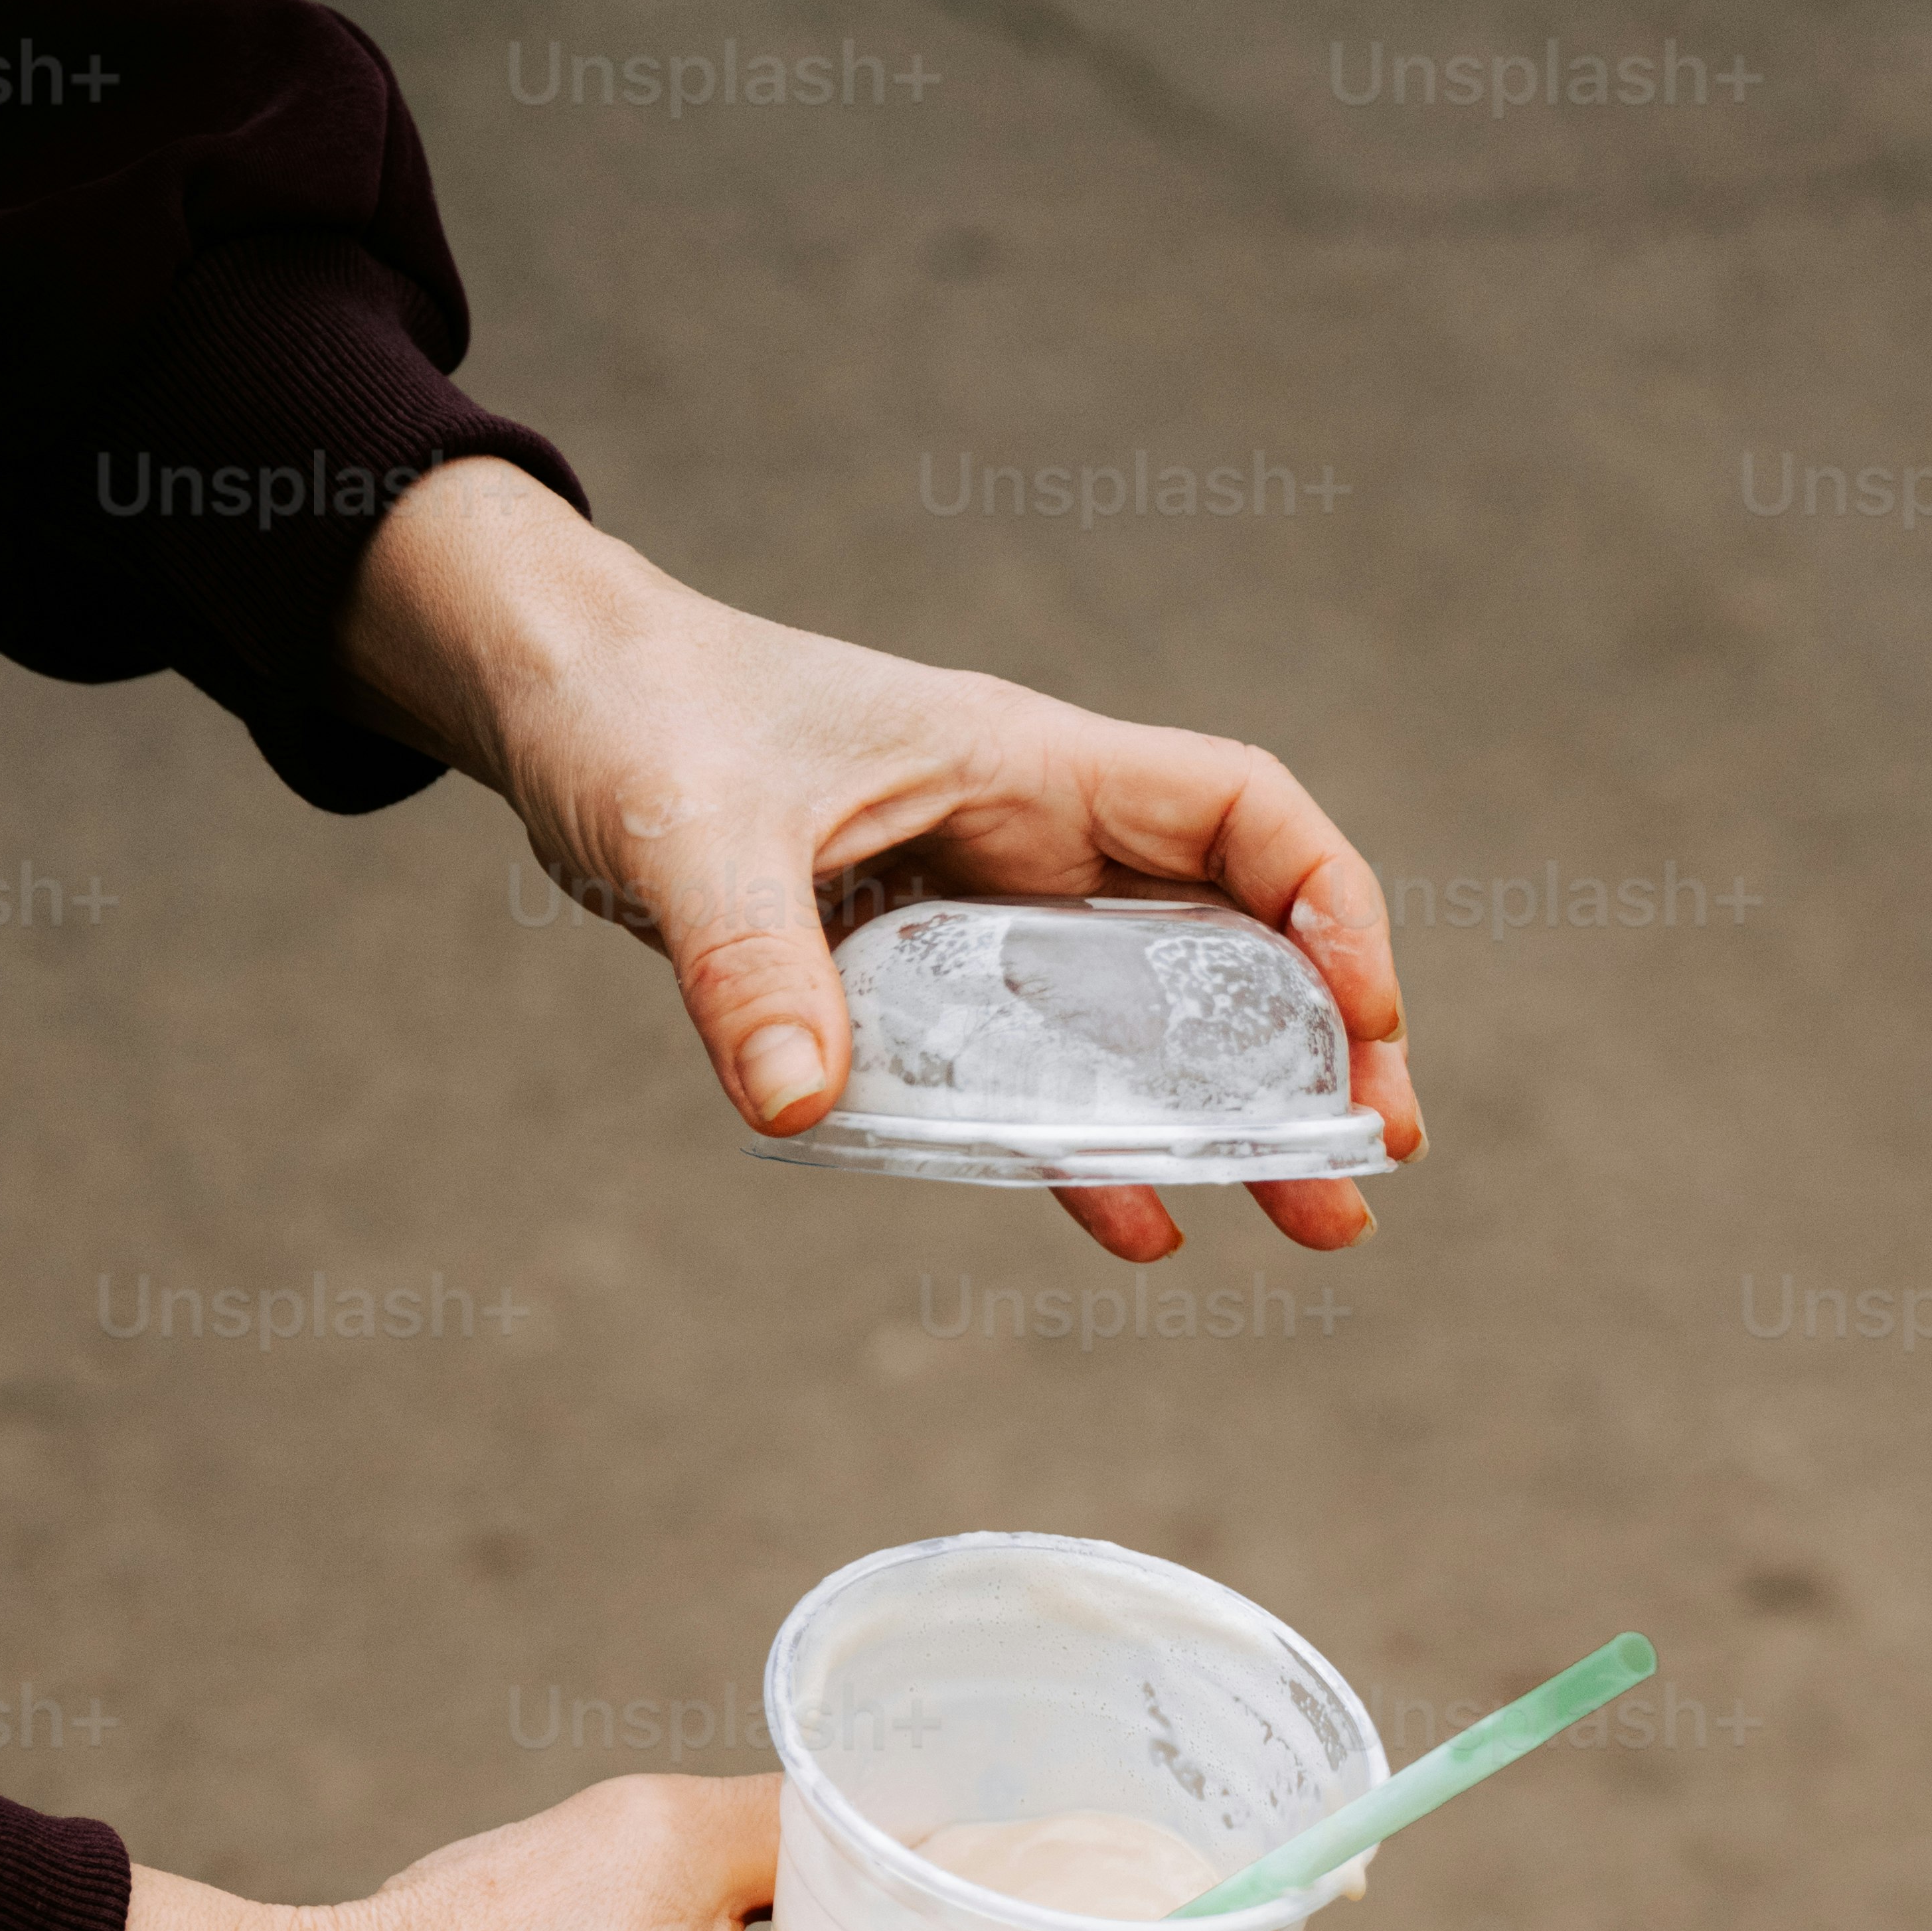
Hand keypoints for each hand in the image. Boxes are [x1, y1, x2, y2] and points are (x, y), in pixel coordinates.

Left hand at [336, 457, 1418, 1262]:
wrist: (562, 701)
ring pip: (1153, 1020)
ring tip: (1310, 1221)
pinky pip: (1041, 1076)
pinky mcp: (929, 987)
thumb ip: (746, 964)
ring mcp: (991, 919)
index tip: (1361, 1025)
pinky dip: (1099, 1147)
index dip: (1327, 912)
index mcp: (1025, 767)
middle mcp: (1035, 843)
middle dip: (1316, 1044)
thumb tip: (799, 1104)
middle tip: (1369, 1158)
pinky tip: (1146, 1229)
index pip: (1243, 818)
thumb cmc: (637, 718)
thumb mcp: (687, 834)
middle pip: (1230, 937)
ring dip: (1233, 1116)